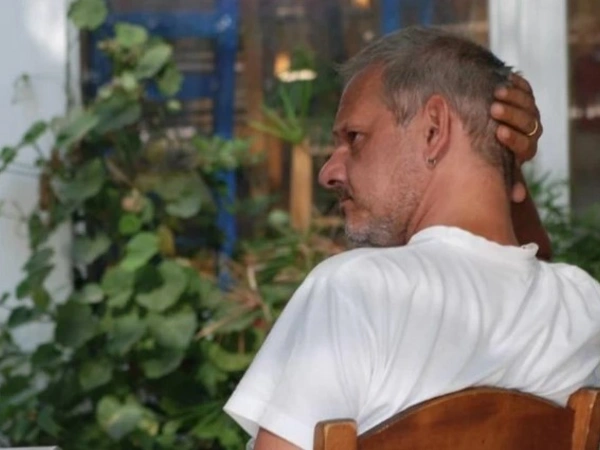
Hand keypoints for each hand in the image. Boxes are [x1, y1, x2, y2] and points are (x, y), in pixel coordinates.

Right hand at [490, 73, 542, 201]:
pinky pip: (526, 88)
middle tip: (494, 109)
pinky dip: (518, 84)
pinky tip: (505, 79)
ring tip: (497, 92)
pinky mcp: (526, 97)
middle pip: (528, 121)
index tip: (499, 133)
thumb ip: (506, 179)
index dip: (513, 138)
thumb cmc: (488, 156)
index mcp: (525, 150)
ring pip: (528, 103)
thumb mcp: (496, 167)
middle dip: (512, 115)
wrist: (489, 135)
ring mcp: (530, 112)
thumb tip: (516, 198)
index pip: (524, 144)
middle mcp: (532, 130)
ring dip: (513, 97)